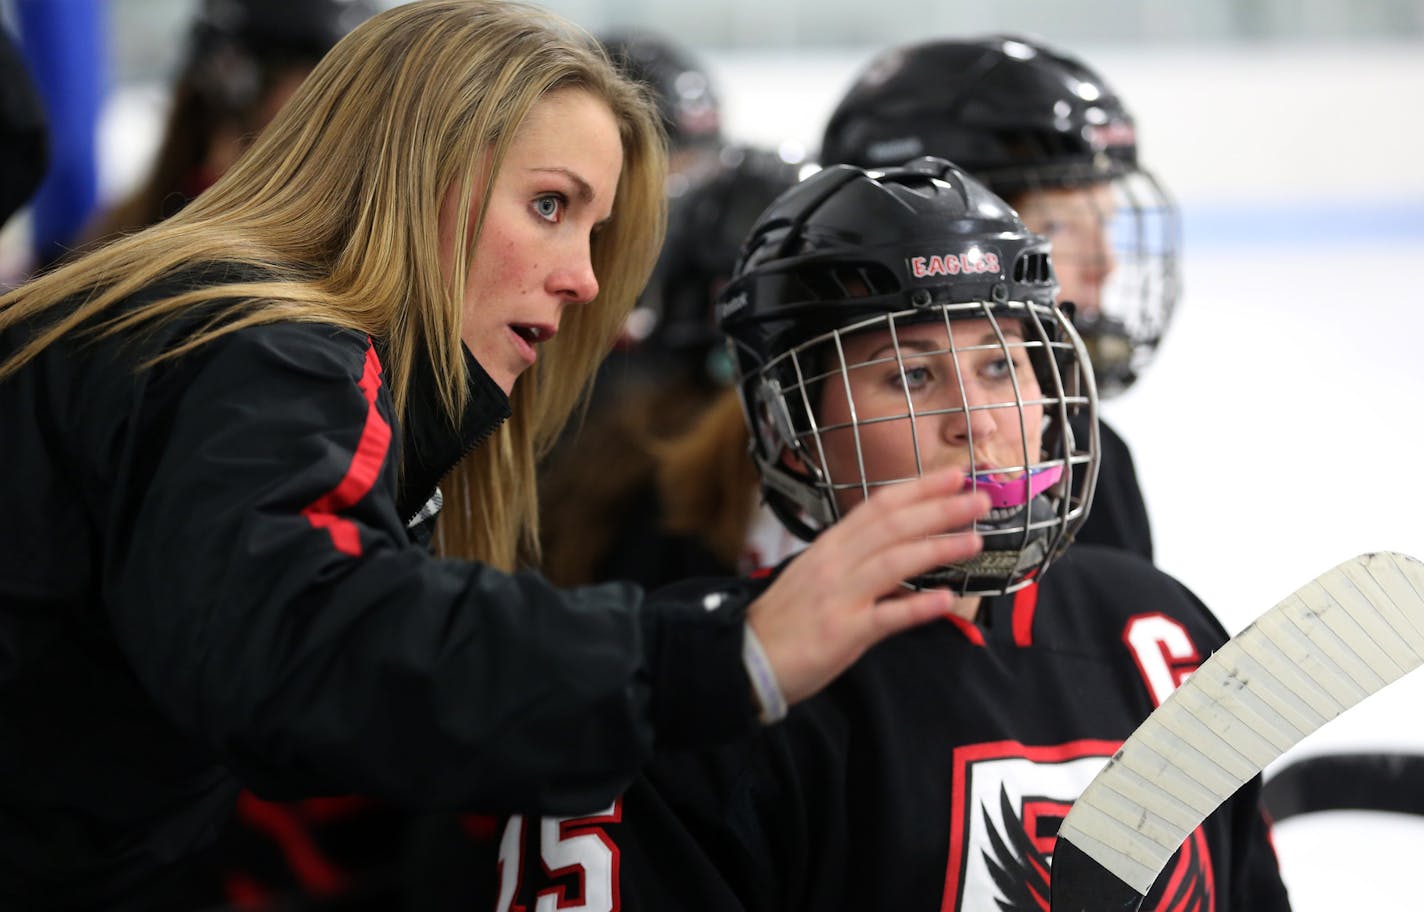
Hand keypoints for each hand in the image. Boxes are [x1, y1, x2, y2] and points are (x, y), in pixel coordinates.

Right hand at [745, 468, 989, 707]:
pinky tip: (945, 599)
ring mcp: (839, 596)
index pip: (879, 506)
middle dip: (940, 509)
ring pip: (894, 561)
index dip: (919, 488)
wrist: (745, 658)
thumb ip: (855, 563)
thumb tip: (900, 554)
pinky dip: (917, 606)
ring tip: (974, 540)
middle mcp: (835, 563)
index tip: (953, 475)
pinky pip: (886, 617)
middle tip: (980, 498)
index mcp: (830, 547)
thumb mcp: (816, 577)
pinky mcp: (842, 632)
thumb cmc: (782, 621)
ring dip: (937, 546)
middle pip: (893, 526)